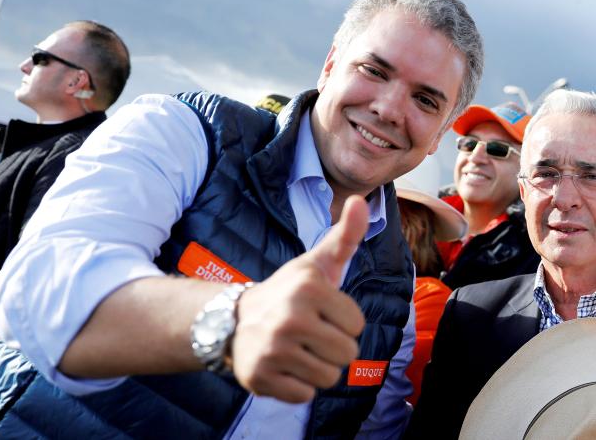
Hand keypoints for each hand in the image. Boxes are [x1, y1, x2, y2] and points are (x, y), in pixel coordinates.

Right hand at [230, 195, 368, 402]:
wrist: (234, 321)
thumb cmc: (289, 292)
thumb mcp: (316, 264)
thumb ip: (345, 236)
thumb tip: (360, 201)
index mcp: (309, 288)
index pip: (357, 325)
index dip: (343, 321)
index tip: (321, 313)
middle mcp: (290, 318)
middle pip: (347, 354)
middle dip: (334, 347)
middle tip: (311, 334)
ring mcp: (273, 350)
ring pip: (329, 377)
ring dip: (318, 367)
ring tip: (298, 349)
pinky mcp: (261, 378)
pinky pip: (305, 395)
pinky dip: (298, 386)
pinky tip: (284, 366)